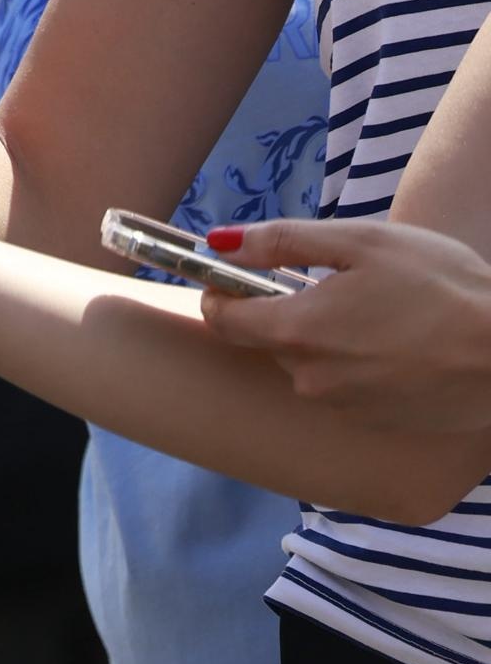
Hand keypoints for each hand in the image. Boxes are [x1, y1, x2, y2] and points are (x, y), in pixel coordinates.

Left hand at [201, 219, 490, 436]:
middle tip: (341, 285)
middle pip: (268, 340)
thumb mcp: (362, 243)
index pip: (221, 319)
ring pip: (309, 364)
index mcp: (296, 331)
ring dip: (327, 339)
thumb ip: (282, 241)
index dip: (223, 291)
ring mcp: (344, 407)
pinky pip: (345, 388)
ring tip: (382, 314)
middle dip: (288, 310)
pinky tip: (400, 346)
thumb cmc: (444, 288)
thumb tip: (219, 242)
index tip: (242, 273)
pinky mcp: (377, 423)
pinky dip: (359, 366)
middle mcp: (310, 379)